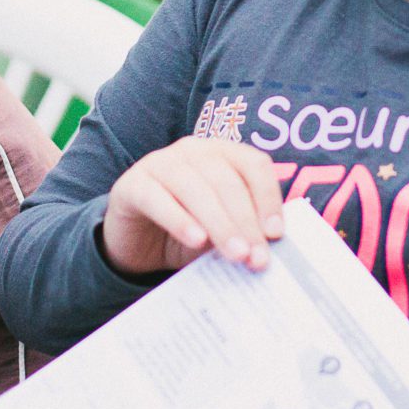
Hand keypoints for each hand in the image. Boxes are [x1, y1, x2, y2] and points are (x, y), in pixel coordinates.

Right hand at [102, 137, 284, 274]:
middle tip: (256, 257)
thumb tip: (271, 248)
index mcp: (223, 153)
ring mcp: (159, 163)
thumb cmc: (188, 232)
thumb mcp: (222, 231)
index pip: (254, 165)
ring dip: (220, 224)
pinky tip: (196, 240)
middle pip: (227, 181)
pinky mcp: (132, 184)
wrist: (137, 243)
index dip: (268, 198)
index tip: (276, 233)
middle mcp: (193, 150)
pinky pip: (158, 199)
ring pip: (196, 189)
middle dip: (245, 221)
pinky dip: (179, 220)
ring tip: (235, 254)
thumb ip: (244, 231)